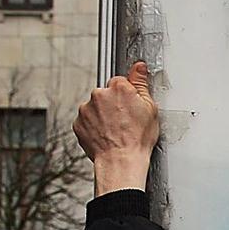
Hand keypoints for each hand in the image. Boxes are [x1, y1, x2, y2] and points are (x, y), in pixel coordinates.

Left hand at [74, 61, 160, 194]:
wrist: (121, 162)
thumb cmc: (137, 140)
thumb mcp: (150, 109)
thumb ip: (141, 84)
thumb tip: (139, 68)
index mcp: (118, 87)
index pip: (120, 82)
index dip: (127, 95)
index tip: (131, 107)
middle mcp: (99, 94)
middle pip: (106, 94)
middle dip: (113, 104)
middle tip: (124, 121)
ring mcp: (86, 109)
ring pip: (95, 108)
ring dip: (103, 116)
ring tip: (115, 131)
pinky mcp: (78, 123)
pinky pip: (87, 121)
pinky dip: (94, 127)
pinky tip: (106, 136)